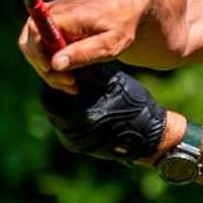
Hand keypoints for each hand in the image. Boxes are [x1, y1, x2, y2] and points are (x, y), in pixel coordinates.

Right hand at [18, 0, 155, 93]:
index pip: (34, 37)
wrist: (126, 1)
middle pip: (30, 45)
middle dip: (45, 70)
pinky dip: (52, 62)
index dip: (39, 59)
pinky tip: (68, 75)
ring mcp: (49, 16)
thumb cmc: (121, 21)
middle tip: (70, 84)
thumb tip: (55, 64)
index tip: (57, 74)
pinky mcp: (52, 22)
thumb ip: (82, 53)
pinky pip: (42, 45)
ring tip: (71, 83)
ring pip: (34, 48)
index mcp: (62, 16)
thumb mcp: (109, 42)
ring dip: (48, 69)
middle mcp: (50, 12)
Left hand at [40, 63, 168, 161]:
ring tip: (75, 85)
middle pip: (52, 106)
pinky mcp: (79, 146)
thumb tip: (69, 55)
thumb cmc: (136, 107)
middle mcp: (71, 135)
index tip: (62, 66)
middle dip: (58, 89)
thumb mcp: (113, 83)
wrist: (151, 136)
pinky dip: (70, 111)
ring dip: (64, 101)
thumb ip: (89, 72)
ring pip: (58, 116)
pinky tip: (82, 100)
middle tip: (67, 74)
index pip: (51, 95)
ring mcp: (74, 143)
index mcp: (77, 119)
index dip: (56, 78)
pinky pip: (66, 125)